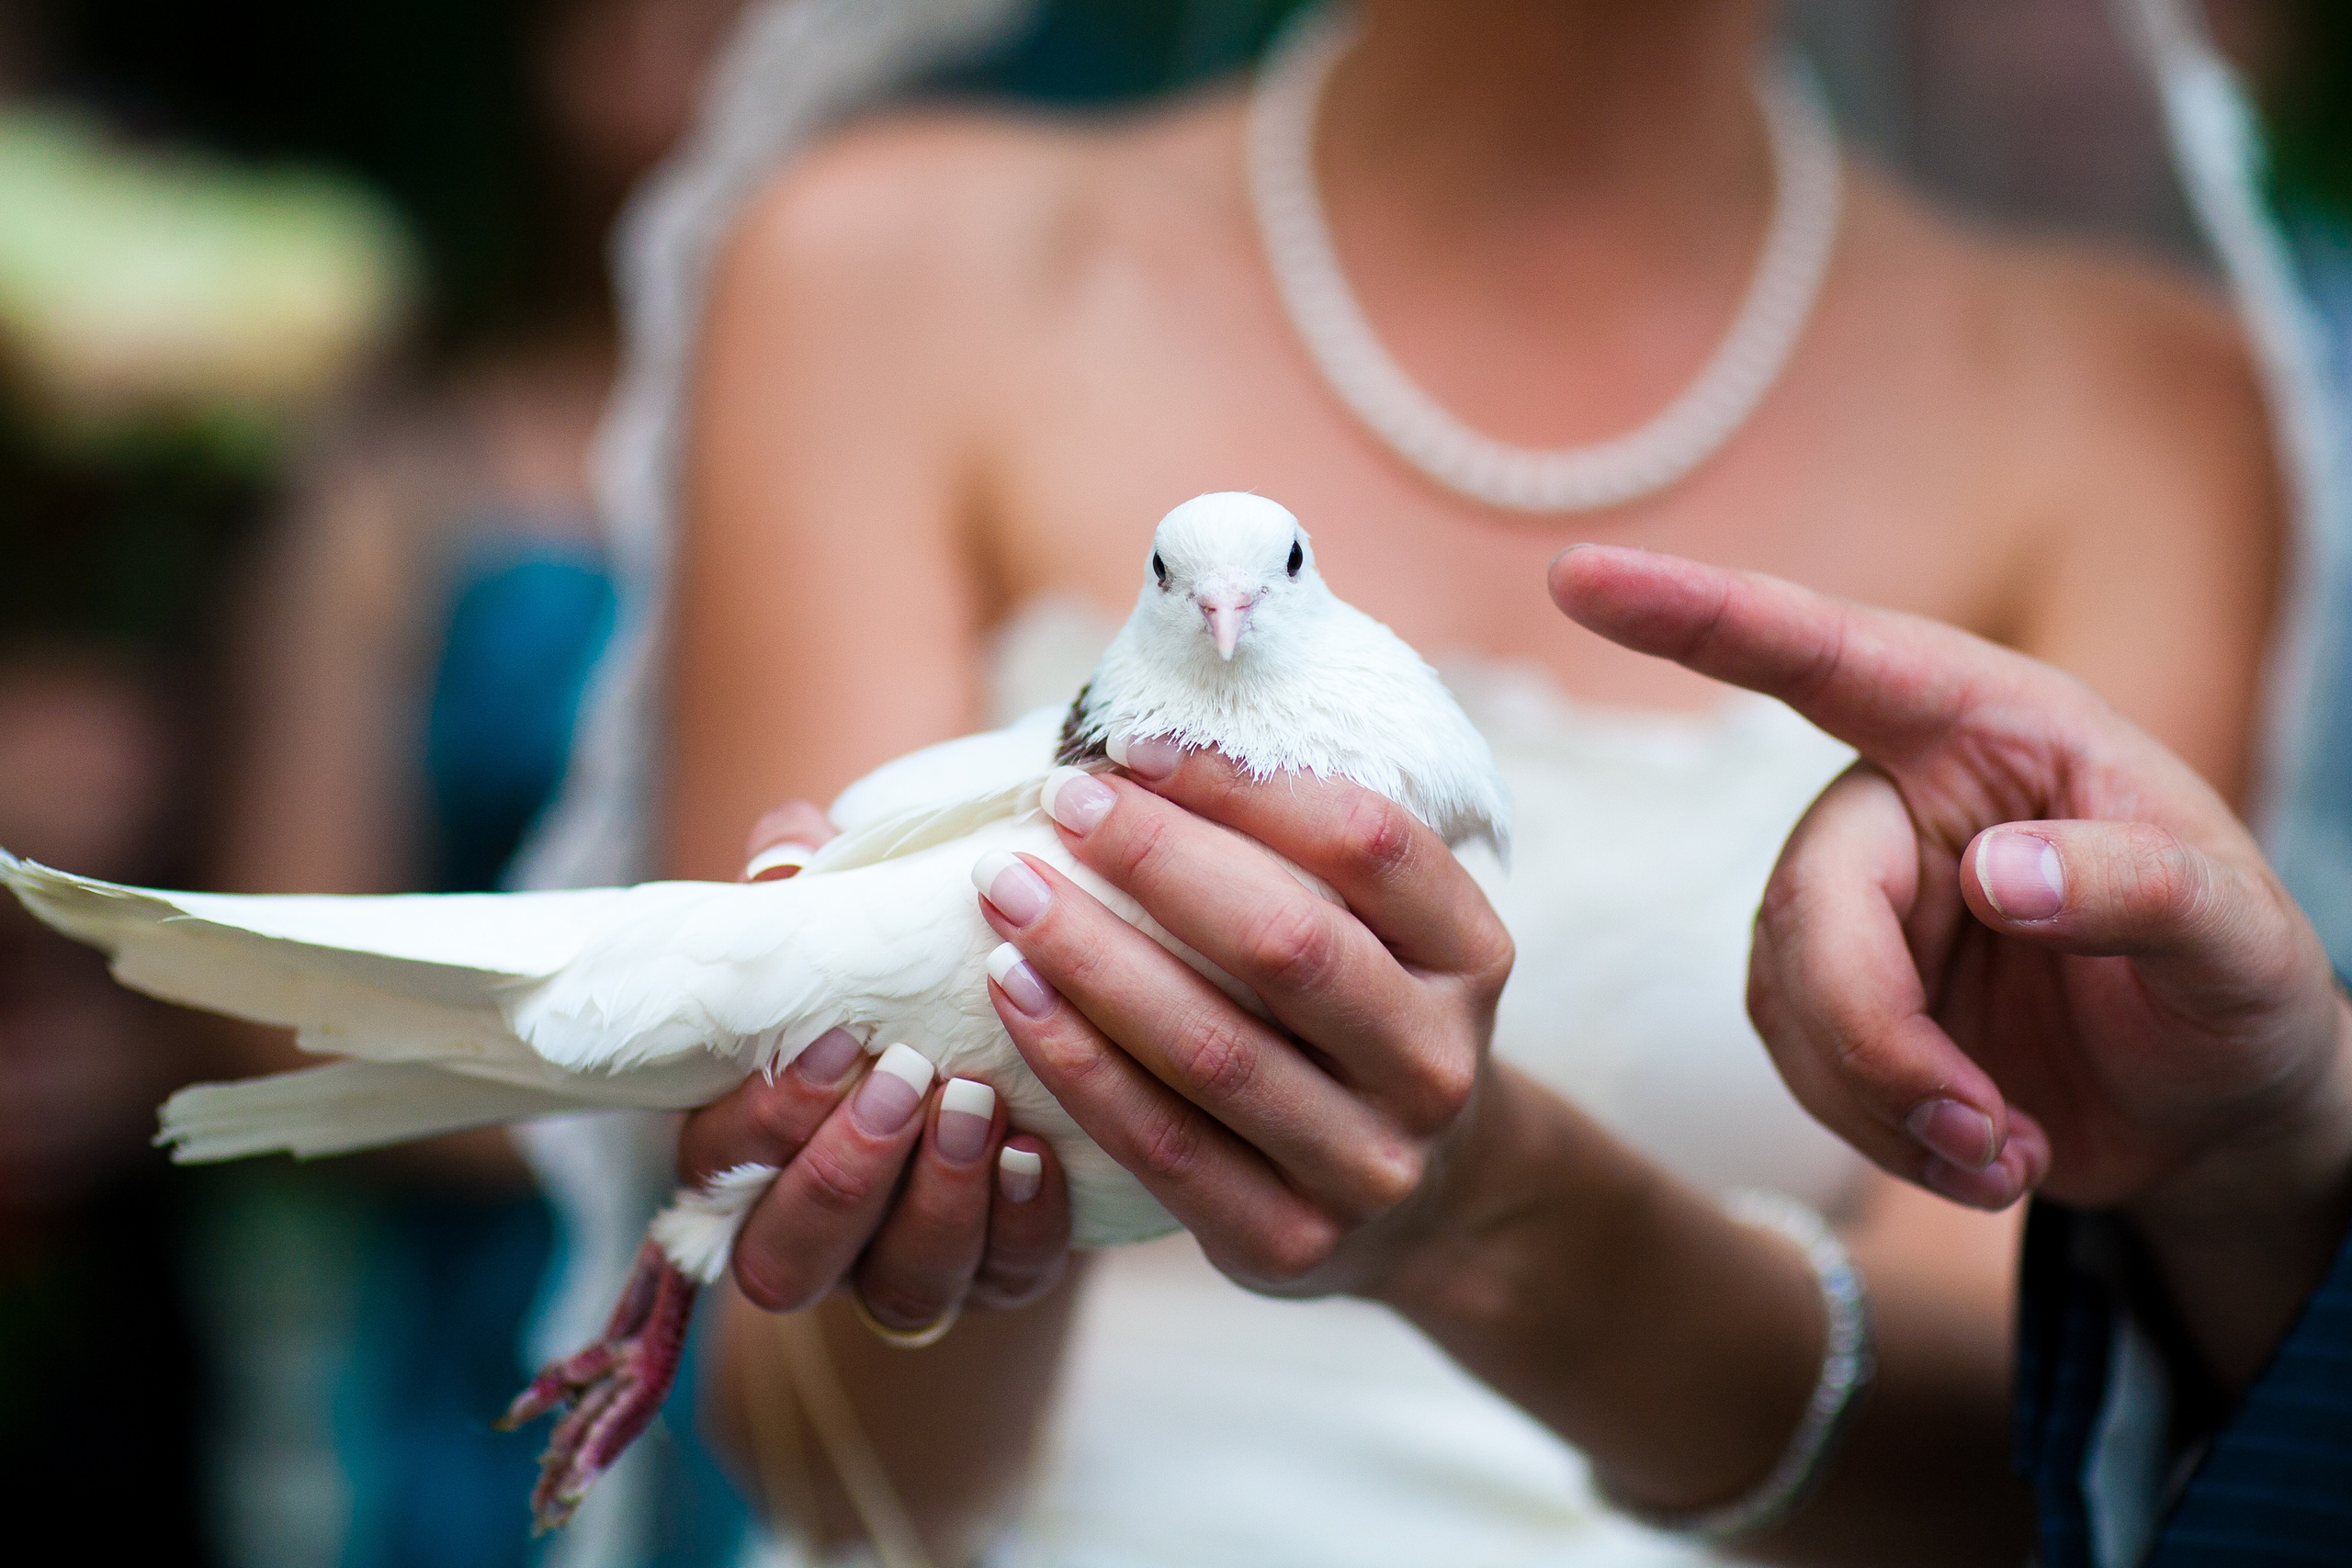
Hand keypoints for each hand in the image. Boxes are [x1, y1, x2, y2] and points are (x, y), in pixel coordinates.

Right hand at [678, 803, 1071, 1328]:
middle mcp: (810, 1229)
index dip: (771, 1117)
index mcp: (743, 1149)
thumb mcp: (847, 923)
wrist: (1008, 1028)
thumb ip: (806, 882)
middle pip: (788, 1258)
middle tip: (908, 1078)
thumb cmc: (895, 973)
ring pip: (901, 1287)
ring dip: (940, 1201)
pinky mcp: (1000, 1276)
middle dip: (846, 1173)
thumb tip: (790, 848)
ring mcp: (904, 1266)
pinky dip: (1022, 1223)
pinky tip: (1040, 1154)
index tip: (838, 1039)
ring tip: (983, 1107)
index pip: (720, 1165)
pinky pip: (1007, 1277)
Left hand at [976, 745, 1512, 1296]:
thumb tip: (1130, 751)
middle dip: (1155, 860)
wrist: (1422, 1203)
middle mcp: (1435, 1063)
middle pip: (1285, 942)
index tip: (1133, 745)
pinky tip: (1011, 996)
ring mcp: (1370, 1164)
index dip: (1244, 785)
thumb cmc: (1358, 1019)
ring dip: (1092, 959)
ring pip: (1212, 1049)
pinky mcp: (1290, 1241)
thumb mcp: (1382, 933)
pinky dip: (1075, 1062)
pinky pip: (1160, 1143)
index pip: (1367, 843)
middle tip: (1058, 803)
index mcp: (1471, 957)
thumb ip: (1299, 852)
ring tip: (1007, 892)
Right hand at [1550, 546, 2351, 1376]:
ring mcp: (1859, 906)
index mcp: (1986, 728)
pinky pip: (1802, 1067)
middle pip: (1808, 901)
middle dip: (1876, 1035)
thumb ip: (2137, 887)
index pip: (1824, 658)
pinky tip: (1983, 1159)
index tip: (1583, 577)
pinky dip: (1884, 1134)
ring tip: (2008, 1157)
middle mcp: (1900, 801)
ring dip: (1887, 1101)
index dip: (1697, 617)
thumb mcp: (2238, 937)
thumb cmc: (2235, 984)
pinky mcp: (1837, 1001)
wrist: (2213, 1108)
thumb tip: (1993, 876)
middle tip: (1985, 1136)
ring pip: (1788, 996)